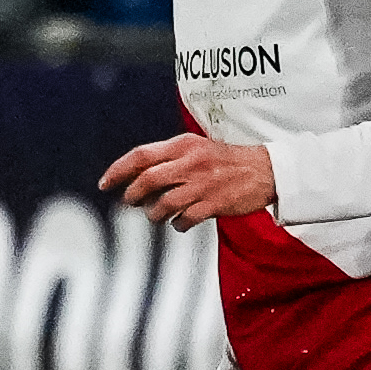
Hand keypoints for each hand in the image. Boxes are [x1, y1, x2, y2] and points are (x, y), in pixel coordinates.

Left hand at [100, 130, 276, 228]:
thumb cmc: (225, 161)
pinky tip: (179, 222)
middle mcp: (191, 162)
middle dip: (132, 195)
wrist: (266, 170)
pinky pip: (184, 220)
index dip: (118, 170)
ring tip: (156, 215)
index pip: (141, 155)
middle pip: (147, 180)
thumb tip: (135, 176)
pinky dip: (176, 224)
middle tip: (129, 202)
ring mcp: (203, 184)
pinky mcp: (214, 204)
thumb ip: (168, 158)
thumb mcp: (196, 148)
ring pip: (162, 204)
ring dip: (153, 214)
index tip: (104, 183)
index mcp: (183, 145)